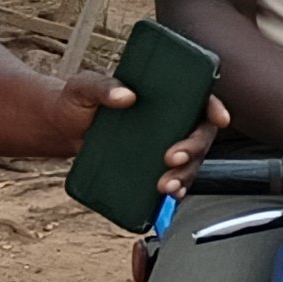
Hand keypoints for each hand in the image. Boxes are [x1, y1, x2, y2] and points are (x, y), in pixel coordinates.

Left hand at [44, 73, 227, 196]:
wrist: (63, 128)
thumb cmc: (76, 101)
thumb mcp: (84, 87)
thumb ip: (103, 86)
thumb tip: (125, 96)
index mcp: (163, 93)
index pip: (200, 96)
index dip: (215, 107)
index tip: (219, 118)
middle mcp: (170, 118)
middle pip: (200, 134)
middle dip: (193, 150)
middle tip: (171, 159)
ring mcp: (164, 142)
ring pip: (191, 160)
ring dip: (185, 175)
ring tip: (165, 186)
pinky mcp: (153, 164)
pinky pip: (175, 177)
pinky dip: (177, 188)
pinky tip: (170, 195)